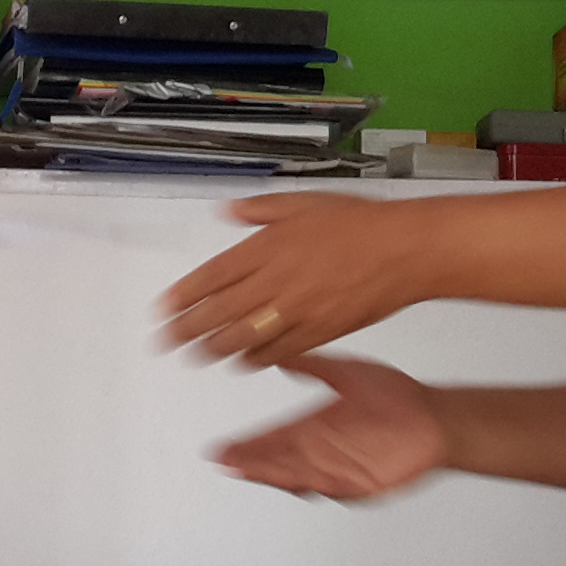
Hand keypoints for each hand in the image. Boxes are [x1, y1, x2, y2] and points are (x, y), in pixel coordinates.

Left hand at [157, 192, 420, 365]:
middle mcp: (274, 282)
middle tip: (165, 342)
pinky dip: (254, 359)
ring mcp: (295, 311)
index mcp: (266, 248)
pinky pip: (277, 352)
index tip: (163, 309)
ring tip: (194, 356)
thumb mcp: (302, 202)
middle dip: (186, 330)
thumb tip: (228, 212)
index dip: (183, 296)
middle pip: (218, 312)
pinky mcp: (318, 333)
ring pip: (242, 337)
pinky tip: (240, 363)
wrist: (402, 250)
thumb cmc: (358, 223)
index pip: (211, 277)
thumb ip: (260, 210)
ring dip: (213, 349)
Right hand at [216, 356, 449, 500]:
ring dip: (271, 474)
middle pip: (278, 461)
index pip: (275, 439)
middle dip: (251, 462)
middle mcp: (324, 451)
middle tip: (225, 461)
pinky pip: (328, 488)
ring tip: (248, 470)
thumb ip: (313, 366)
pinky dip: (308, 485)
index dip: (250, 445)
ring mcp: (340, 469)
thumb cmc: (400, 399)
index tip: (226, 447)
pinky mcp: (360, 484)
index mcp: (318, 427)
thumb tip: (282, 355)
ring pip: (296, 476)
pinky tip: (290, 480)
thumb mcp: (348, 373)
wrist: (437, 419)